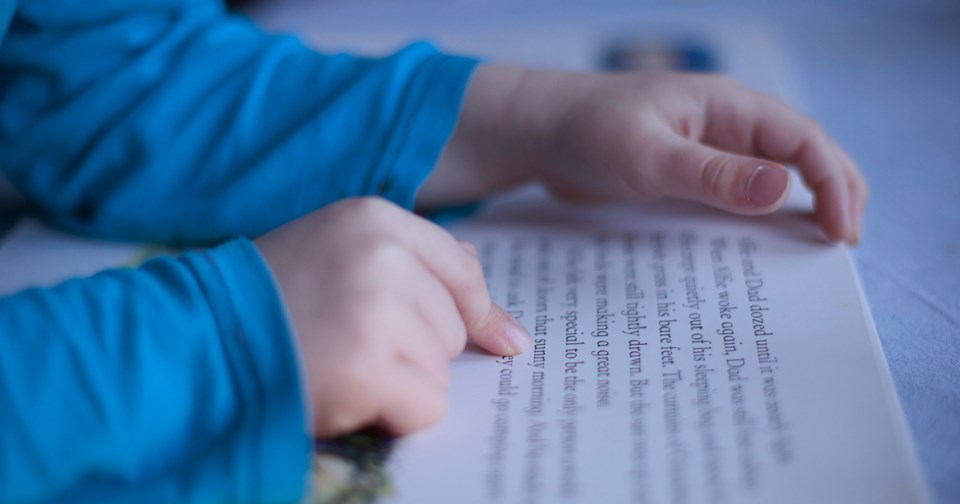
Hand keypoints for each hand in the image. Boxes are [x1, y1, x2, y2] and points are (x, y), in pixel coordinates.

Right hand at [254, 197, 529, 436]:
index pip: (462, 268)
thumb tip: (505, 326)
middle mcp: (382, 256)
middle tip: (351, 341)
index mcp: (375, 219)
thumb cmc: (274, 296)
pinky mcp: (368, 366)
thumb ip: (418, 268)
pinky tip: (347, 392)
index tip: (500, 339)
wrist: (198, 335)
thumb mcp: (341, 252)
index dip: (478, 310)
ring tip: (341, 361)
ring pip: (441, 368)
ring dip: (400, 380)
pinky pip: (426, 406)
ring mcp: (376, 311)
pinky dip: (395, 414)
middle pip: (454, 326)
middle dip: (416, 348)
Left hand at [425, 66, 865, 243]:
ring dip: (798, 207)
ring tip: (815, 249)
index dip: (832, 183)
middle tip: (842, 245)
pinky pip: (733, 196)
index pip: (803, 139)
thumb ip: (712, 175)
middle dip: (832, 193)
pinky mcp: (685, 174)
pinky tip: (757, 250)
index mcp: (726, 106)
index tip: (840, 232)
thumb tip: (784, 191)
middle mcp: (725, 125)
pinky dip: (755, 220)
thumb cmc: (585, 131)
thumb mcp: (648, 156)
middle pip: (801, 154)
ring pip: (771, 176)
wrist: (536, 134)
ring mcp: (706, 149)